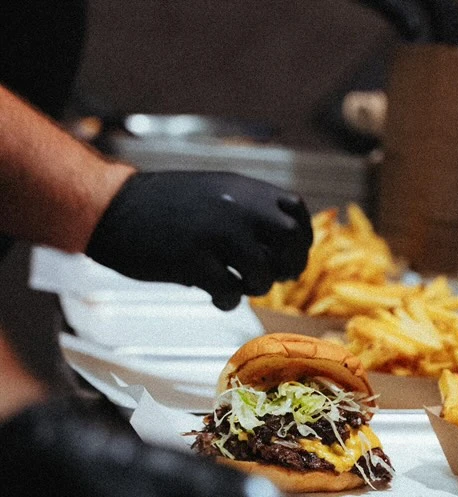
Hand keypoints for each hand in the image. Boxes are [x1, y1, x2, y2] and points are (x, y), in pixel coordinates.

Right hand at [85, 171, 312, 309]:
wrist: (111, 207)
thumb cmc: (160, 205)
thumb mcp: (213, 191)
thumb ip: (248, 209)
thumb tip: (283, 243)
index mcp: (242, 188)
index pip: (295, 211)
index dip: (300, 239)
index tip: (290, 256)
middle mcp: (235, 206)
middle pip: (289, 240)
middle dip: (287, 265)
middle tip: (271, 278)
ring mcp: (216, 233)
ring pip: (263, 272)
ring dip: (255, 286)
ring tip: (237, 286)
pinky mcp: (193, 261)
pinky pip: (230, 292)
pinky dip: (228, 301)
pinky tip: (215, 297)